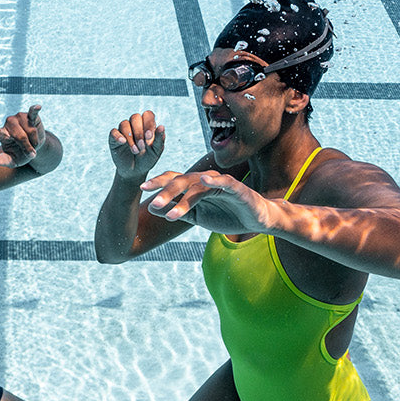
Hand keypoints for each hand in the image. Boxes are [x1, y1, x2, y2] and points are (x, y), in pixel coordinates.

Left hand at [0, 104, 45, 167]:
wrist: (34, 146)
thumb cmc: (21, 153)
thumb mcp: (13, 160)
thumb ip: (5, 161)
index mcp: (3, 135)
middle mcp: (9, 124)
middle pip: (20, 137)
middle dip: (28, 147)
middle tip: (31, 154)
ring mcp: (19, 118)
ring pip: (31, 131)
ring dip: (35, 141)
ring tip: (34, 144)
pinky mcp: (30, 115)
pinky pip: (33, 112)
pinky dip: (35, 110)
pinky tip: (38, 107)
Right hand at [108, 110, 164, 178]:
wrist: (135, 171)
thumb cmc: (147, 159)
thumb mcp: (156, 151)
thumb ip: (159, 139)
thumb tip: (161, 126)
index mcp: (147, 125)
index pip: (147, 114)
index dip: (148, 123)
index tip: (149, 136)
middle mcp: (135, 125)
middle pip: (135, 117)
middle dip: (139, 132)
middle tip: (142, 147)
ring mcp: (123, 130)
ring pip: (124, 124)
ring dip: (130, 138)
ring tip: (135, 151)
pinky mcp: (114, 138)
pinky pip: (114, 132)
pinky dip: (118, 136)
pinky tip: (123, 143)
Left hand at [140, 170, 267, 233]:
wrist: (257, 220)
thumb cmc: (228, 215)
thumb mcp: (198, 217)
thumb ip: (178, 211)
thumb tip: (154, 208)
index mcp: (196, 186)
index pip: (174, 180)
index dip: (158, 182)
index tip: (141, 188)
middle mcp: (206, 181)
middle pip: (182, 181)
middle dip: (166, 191)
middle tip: (152, 202)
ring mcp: (221, 183)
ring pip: (198, 185)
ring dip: (182, 198)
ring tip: (170, 211)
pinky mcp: (237, 188)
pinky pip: (225, 182)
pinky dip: (215, 180)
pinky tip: (204, 179)